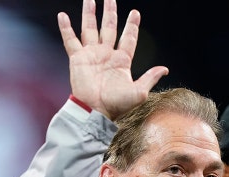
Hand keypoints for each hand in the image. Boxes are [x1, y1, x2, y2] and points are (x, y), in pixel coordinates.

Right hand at [57, 0, 168, 119]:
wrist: (95, 111)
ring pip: (90, 29)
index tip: (135, 13)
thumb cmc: (117, 105)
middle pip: (109, 28)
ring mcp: (91, 55)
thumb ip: (150, 78)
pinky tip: (63, 15)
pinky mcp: (77, 59)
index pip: (128, 38)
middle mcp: (106, 55)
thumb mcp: (139, 92)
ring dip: (90, 14)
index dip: (131, 26)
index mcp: (121, 61)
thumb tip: (165, 69)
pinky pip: (70, 40)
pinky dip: (66, 28)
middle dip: (110, 13)